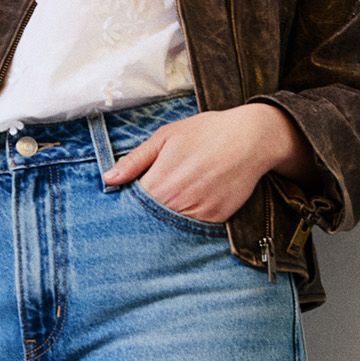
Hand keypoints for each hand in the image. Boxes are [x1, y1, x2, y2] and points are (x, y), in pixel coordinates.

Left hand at [98, 104, 313, 221]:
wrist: (251, 138)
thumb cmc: (207, 132)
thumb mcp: (166, 137)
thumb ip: (135, 160)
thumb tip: (109, 178)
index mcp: (159, 183)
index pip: (131, 207)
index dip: (128, 204)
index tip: (128, 201)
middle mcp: (177, 203)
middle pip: (150, 221)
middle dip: (145, 216)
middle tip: (151, 204)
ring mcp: (198, 213)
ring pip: (172, 227)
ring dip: (167, 221)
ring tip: (175, 201)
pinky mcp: (216, 219)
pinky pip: (196, 227)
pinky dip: (190, 220)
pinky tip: (192, 204)